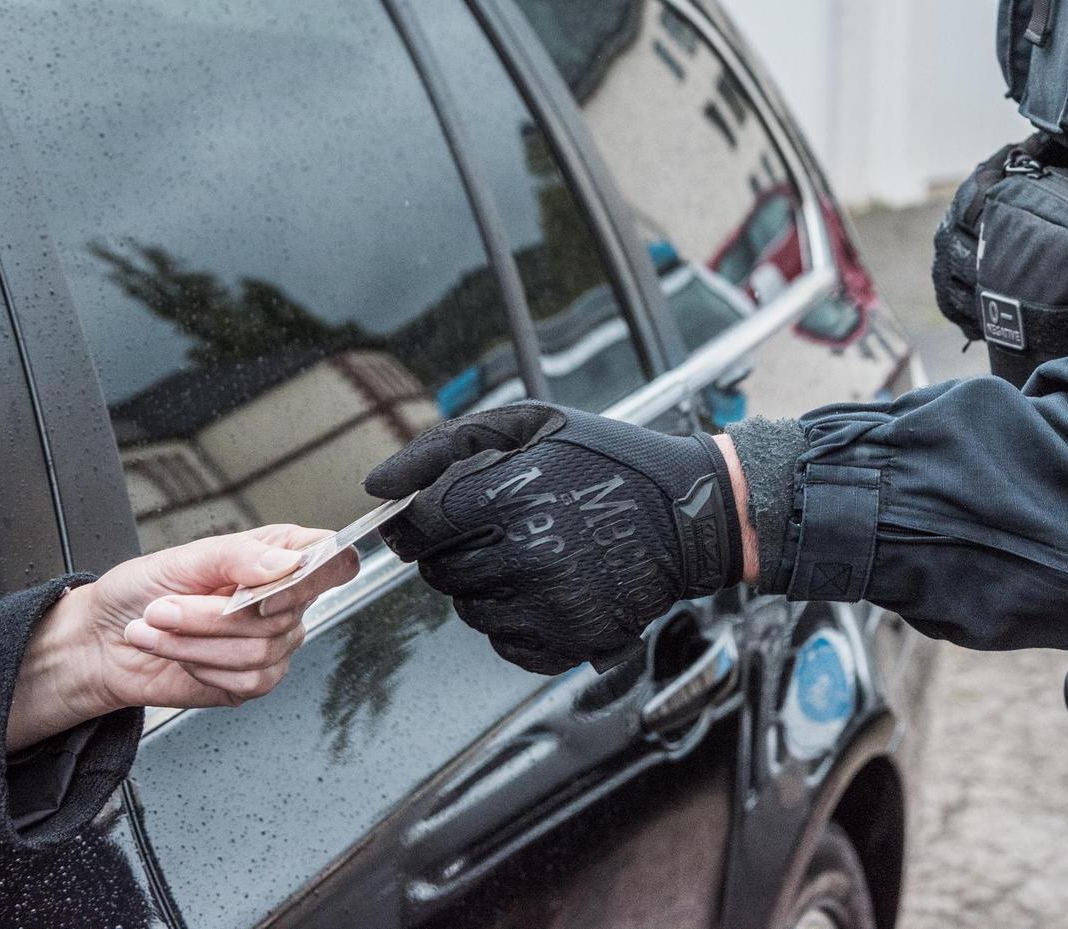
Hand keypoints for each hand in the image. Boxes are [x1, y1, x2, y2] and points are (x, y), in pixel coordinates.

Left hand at [7, 526, 360, 751]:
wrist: (103, 640)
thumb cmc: (140, 591)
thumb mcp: (183, 558)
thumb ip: (238, 556)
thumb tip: (285, 563)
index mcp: (279, 555)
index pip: (335, 559)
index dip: (314, 576)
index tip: (268, 587)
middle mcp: (284, 599)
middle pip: (285, 614)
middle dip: (211, 616)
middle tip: (166, 607)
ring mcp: (274, 642)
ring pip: (260, 651)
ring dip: (194, 643)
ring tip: (158, 630)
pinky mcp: (254, 679)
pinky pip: (247, 681)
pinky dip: (201, 667)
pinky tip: (179, 655)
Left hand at [365, 402, 743, 674]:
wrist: (693, 516)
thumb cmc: (610, 461)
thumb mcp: (533, 424)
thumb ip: (445, 446)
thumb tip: (375, 486)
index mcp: (514, 496)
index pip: (420, 526)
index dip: (421, 520)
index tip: (441, 514)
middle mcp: (529, 556)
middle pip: (438, 570)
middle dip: (454, 547)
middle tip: (500, 526)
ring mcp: (550, 606)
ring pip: (466, 609)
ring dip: (482, 583)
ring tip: (530, 553)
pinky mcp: (569, 642)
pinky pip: (502, 642)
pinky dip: (513, 618)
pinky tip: (547, 585)